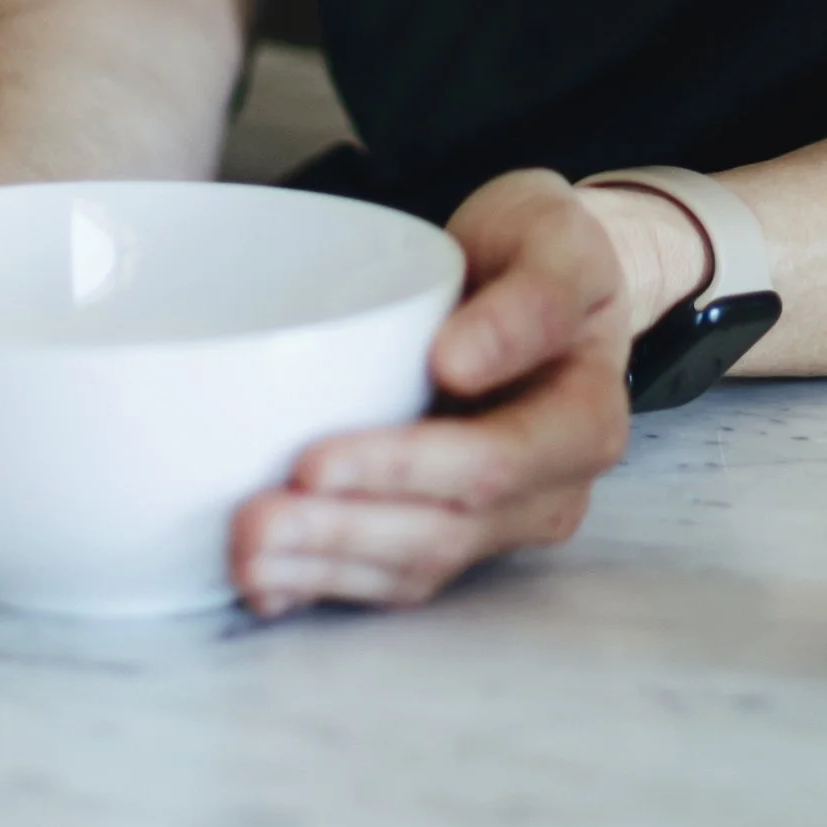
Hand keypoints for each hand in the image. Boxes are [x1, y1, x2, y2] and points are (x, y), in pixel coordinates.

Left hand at [229, 167, 698, 616]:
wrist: (538, 272)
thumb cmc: (543, 251)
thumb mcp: (555, 238)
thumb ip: (529, 297)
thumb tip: (460, 360)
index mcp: (583, 421)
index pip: (494, 463)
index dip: (404, 470)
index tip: (315, 460)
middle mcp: (549, 490)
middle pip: (446, 532)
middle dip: (343, 533)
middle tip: (254, 522)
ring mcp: (499, 522)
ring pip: (414, 568)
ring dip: (323, 569)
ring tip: (242, 556)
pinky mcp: (449, 528)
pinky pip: (390, 574)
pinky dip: (324, 584)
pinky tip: (264, 587)